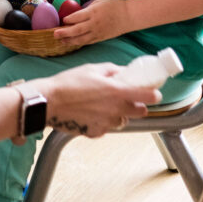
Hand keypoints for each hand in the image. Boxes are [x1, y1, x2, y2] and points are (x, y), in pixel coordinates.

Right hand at [39, 62, 160, 137]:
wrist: (49, 102)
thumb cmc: (68, 83)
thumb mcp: (92, 69)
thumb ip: (112, 71)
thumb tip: (123, 72)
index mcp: (117, 91)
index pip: (149, 97)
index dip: (153, 94)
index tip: (152, 92)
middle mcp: (115, 109)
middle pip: (140, 112)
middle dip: (136, 105)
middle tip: (124, 97)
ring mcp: (106, 123)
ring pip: (122, 120)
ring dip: (118, 113)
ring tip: (101, 104)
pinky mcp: (96, 132)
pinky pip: (106, 127)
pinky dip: (102, 121)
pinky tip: (90, 112)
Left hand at [53, 0, 131, 46]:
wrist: (127, 16)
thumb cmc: (113, 6)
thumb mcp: (98, 2)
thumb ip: (87, 8)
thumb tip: (75, 13)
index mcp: (93, 13)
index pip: (78, 17)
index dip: (68, 19)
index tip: (62, 20)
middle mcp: (94, 24)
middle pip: (77, 30)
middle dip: (64, 32)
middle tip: (54, 33)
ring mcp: (98, 32)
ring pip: (81, 39)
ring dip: (69, 40)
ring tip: (60, 40)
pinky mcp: (100, 38)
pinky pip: (87, 42)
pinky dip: (79, 42)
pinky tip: (71, 42)